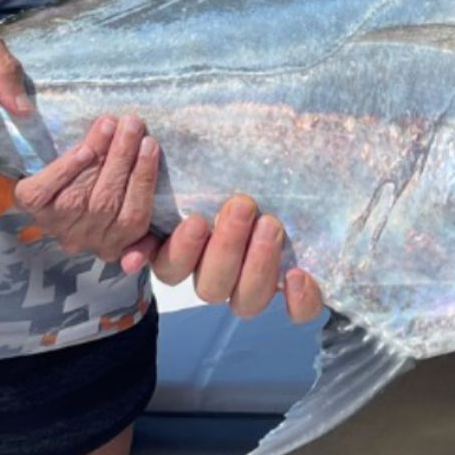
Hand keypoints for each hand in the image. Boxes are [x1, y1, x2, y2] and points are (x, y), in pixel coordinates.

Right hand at [13, 116, 325, 320]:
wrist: (304, 168)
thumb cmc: (252, 157)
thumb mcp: (217, 154)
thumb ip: (184, 159)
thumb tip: (149, 140)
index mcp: (190, 248)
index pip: (170, 266)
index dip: (180, 252)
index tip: (195, 221)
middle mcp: (219, 272)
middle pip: (210, 285)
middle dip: (225, 247)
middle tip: (242, 205)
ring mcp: (257, 284)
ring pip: (245, 300)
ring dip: (257, 266)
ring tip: (270, 224)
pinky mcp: (298, 292)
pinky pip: (296, 313)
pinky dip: (299, 301)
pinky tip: (299, 273)